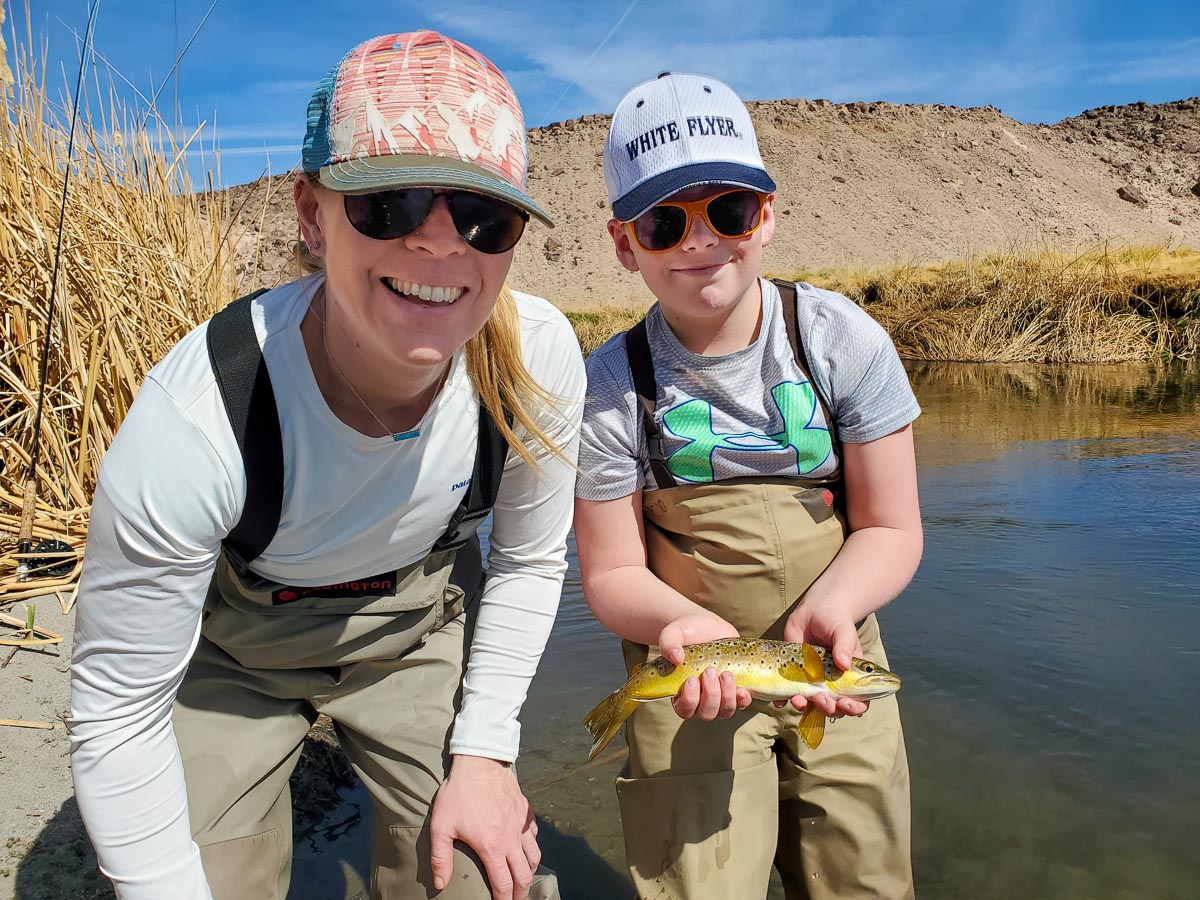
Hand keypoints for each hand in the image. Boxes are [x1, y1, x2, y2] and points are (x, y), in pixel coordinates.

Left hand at [430, 755, 540, 899]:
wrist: (480, 760)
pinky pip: (533, 835)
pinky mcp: (525, 811)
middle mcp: (511, 839)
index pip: (504, 884)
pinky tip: (525, 847)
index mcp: (492, 847)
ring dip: (529, 872)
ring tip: (522, 879)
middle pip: (524, 875)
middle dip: (521, 893)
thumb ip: (440, 857)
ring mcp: (521, 824)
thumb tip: (440, 884)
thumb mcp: (441, 825)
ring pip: (534, 856)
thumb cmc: (459, 793)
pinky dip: (532, 846)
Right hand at [657, 613, 752, 720]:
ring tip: (726, 674)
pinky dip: (743, 699)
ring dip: (727, 696)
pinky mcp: (735, 689)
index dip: (689, 700)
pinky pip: (742, 703)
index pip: (684, 709)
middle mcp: (700, 699)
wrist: (707, 627)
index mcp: (680, 691)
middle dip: (711, 694)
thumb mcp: (674, 633)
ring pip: (724, 711)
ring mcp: (719, 696)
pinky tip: (742, 688)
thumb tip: (675, 657)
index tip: (692, 679)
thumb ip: (668, 642)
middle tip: (710, 671)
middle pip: (707, 713)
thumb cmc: (687, 633)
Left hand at [782, 598, 868, 717]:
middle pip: (834, 708)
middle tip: (821, 698)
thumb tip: (844, 664)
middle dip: (828, 708)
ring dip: (805, 707)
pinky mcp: (795, 677)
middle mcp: (833, 683)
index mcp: (850, 676)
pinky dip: (784, 700)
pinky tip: (780, 700)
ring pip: (811, 705)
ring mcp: (813, 682)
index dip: (854, 707)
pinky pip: (789, 693)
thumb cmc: (835, 621)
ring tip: (798, 699)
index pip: (859, 700)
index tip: (845, 703)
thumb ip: (844, 646)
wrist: (813, 612)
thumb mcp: (843, 631)